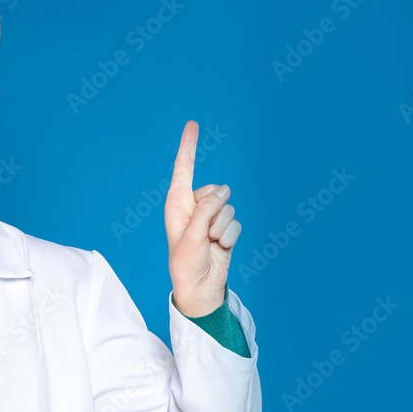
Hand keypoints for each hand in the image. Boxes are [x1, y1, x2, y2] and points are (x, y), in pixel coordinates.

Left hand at [164, 120, 241, 317]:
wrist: (200, 287)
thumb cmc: (187, 263)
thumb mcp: (193, 235)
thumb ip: (207, 210)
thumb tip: (224, 190)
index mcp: (177, 203)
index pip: (184, 168)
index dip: (188, 146)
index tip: (192, 124)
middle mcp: (193, 206)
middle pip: (216, 191)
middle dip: (214, 212)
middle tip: (204, 234)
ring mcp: (210, 218)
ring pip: (228, 208)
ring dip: (221, 229)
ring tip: (210, 244)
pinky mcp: (224, 228)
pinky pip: (236, 223)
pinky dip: (230, 237)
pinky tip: (220, 248)